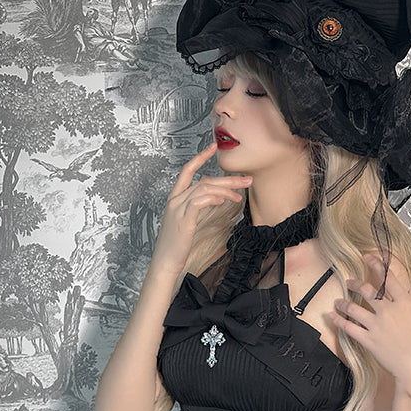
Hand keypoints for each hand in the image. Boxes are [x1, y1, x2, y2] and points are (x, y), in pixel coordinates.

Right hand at [150, 142, 251, 276]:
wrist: (165, 262)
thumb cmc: (176, 245)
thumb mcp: (187, 221)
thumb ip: (197, 207)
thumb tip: (215, 198)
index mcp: (175, 198)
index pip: (187, 170)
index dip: (200, 157)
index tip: (213, 147)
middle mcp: (175, 200)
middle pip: (203, 180)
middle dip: (227, 178)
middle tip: (246, 178)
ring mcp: (178, 209)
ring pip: (204, 189)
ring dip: (225, 190)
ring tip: (240, 195)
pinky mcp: (184, 220)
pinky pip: (199, 202)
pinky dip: (213, 198)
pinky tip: (223, 200)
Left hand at [329, 254, 410, 397]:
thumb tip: (408, 293)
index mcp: (406, 303)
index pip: (388, 278)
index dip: (377, 265)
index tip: (369, 257)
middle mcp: (389, 311)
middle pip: (367, 290)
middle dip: (355, 283)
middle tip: (349, 281)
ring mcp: (377, 326)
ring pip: (354, 308)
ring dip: (343, 302)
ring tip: (338, 301)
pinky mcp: (369, 341)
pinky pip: (349, 328)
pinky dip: (338, 321)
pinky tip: (332, 316)